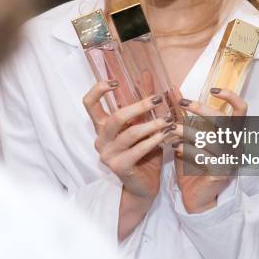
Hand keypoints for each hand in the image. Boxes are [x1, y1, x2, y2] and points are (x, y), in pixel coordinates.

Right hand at [83, 81, 174, 237]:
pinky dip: (155, 140)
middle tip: (158, 99)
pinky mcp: (119, 167)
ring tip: (169, 119)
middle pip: (116, 117)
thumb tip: (146, 72)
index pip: (89, 104)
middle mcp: (101, 140)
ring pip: (130, 133)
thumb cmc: (144, 152)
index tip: (116, 81)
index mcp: (102, 127)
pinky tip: (167, 135)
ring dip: (153, 124)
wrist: (144, 186)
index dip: (98, 90)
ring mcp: (108, 154)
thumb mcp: (144, 123)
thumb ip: (143, 100)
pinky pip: (138, 149)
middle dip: (139, 106)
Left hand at [171, 89, 246, 213]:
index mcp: (233, 135)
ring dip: (188, 130)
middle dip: (201, 109)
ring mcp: (230, 160)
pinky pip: (203, 156)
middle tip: (181, 103)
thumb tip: (174, 91)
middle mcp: (236, 145)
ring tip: (171, 128)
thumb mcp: (190, 137)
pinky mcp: (220, 173)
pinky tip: (175, 148)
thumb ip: (185, 116)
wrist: (196, 199)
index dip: (230, 96)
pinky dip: (187, 149)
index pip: (242, 109)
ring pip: (210, 138)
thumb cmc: (194, 165)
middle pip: (223, 120)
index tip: (213, 89)